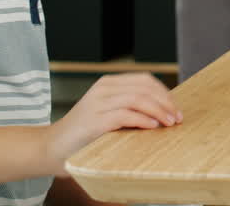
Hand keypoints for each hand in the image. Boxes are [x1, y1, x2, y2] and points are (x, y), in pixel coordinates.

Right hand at [43, 73, 181, 176]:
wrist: (52, 148)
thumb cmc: (85, 134)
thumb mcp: (109, 113)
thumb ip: (130, 107)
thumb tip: (164, 111)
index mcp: (108, 83)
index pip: (145, 80)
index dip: (164, 93)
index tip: (176, 109)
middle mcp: (103, 88)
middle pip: (145, 88)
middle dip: (166, 102)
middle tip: (177, 118)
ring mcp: (97, 103)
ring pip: (138, 98)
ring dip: (159, 111)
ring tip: (169, 123)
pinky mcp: (94, 120)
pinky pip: (125, 114)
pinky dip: (143, 120)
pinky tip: (153, 126)